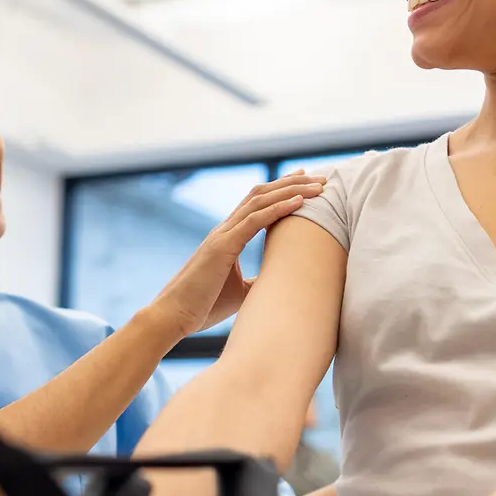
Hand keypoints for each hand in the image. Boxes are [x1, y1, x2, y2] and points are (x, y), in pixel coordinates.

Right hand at [151, 172, 324, 337]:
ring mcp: (222, 235)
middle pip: (261, 194)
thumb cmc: (203, 306)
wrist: (173, 317)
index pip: (257, 203)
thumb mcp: (241, 292)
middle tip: (322, 178)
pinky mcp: (222, 247)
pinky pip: (254, 221)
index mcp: (228, 237)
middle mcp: (225, 229)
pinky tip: (299, 201)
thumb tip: (280, 285)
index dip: (281, 189)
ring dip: (291, 190)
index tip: (305, 182)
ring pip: (260, 201)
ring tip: (317, 185)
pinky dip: (278, 209)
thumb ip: (258, 282)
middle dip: (293, 183)